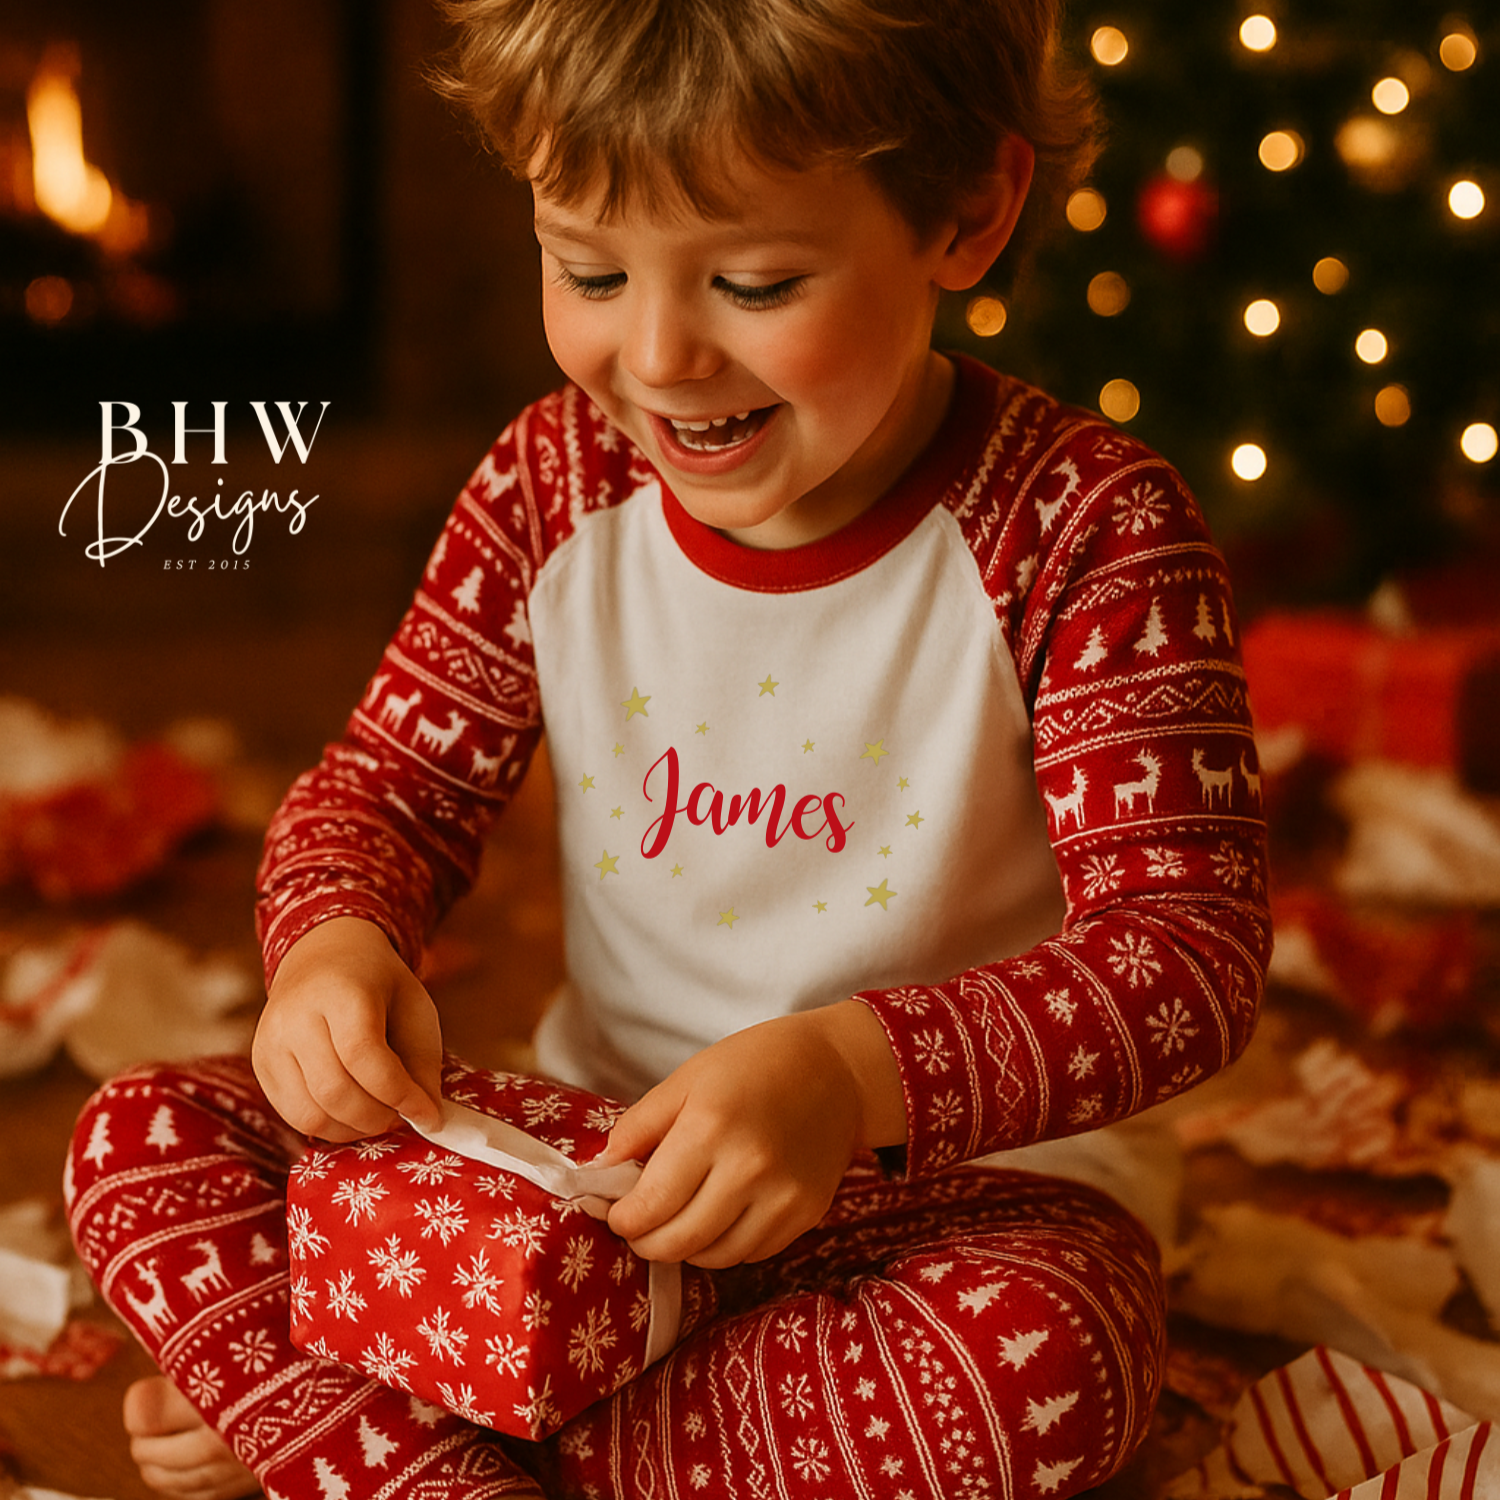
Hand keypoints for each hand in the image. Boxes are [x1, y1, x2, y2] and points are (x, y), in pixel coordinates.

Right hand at [252, 916, 443, 1140]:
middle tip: (402, 1117)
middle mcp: (295, 1015)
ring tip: (380, 1116)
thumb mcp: (414, 1007)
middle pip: (334, 1090)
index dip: (398, 1094)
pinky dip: (330, 1127)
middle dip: (377, 1117)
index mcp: (340, 990)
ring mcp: (270, 1042)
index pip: (363, 1054)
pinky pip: (294, 1116)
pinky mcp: (260, 1065)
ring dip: (353, 1129)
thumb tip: (427, 1118)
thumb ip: (423, 1062)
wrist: (325, 955)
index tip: (427, 1116)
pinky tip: (354, 1114)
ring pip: (310, 1113)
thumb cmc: (378, 985)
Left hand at [600, 1001, 905, 1268]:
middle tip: (637, 1226)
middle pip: (679, 1241)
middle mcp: (748, 1169)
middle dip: (646, 1242)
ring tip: (677, 1219)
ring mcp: (783, 1197)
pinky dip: (724, 1245)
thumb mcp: (687, 1079)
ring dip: (685, 1248)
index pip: (651, 1205)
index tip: (613, 1213)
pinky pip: (751, 1253)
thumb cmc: (753, 1064)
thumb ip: (639, 1126)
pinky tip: (718, 1215)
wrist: (836, 1069)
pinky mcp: (806, 1214)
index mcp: (710, 1127)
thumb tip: (600, 1171)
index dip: (623, 1219)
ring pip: (714, 1257)